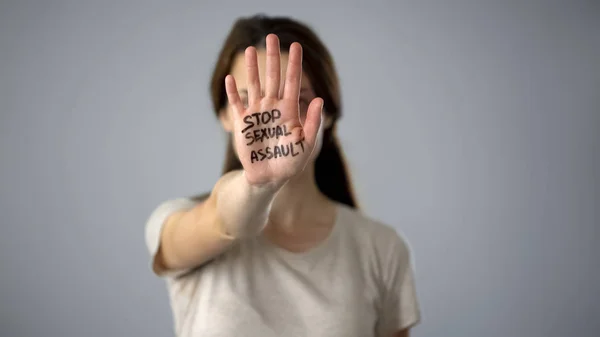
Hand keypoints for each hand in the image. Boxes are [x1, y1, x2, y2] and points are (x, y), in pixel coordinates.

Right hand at [225, 34, 323, 186]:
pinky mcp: (243, 123)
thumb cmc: (290, 162)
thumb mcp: (306, 144)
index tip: (296, 46)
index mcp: (289, 110)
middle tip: (272, 37)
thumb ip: (312, 123)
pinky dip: (233, 92)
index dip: (294, 64)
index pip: (293, 82)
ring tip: (250, 49)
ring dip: (252, 68)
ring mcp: (257, 113)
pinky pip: (237, 104)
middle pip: (273, 77)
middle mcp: (273, 107)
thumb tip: (319, 100)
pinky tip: (231, 79)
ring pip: (254, 85)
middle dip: (272, 57)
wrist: (269, 177)